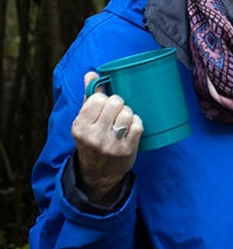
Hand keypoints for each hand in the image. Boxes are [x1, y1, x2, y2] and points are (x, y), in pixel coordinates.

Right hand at [71, 72, 142, 206]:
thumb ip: (88, 97)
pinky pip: (138, 125)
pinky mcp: (126, 150)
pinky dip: (136, 124)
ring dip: (128, 114)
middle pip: (115, 103)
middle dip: (118, 105)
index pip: (97, 99)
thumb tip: (91, 74)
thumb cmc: (91, 142)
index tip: (104, 106)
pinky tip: (130, 129)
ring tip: (122, 122)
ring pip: (128, 113)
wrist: (98, 174)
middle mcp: (93, 136)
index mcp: (80, 126)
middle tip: (115, 113)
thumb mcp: (84, 122)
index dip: (104, 99)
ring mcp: (111, 144)